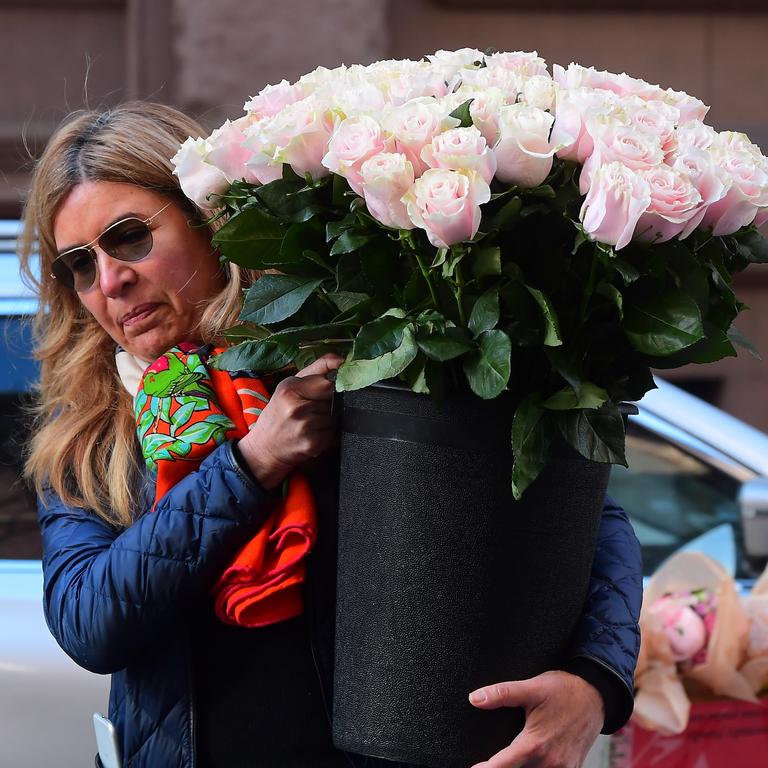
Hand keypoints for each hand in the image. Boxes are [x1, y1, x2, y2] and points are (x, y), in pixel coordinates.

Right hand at [237, 353, 342, 488]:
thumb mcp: (290, 386)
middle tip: (314, 411)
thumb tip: (342, 359)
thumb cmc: (279, 413)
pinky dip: (329, 435)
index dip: (332, 389)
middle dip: (330, 405)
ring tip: (313, 423)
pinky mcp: (313, 444)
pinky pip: (335, 433)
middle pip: (334, 401)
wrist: (264, 449)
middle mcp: (297, 407)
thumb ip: (317, 369)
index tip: (326, 394)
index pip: (329, 384)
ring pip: (336, 417)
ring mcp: (305, 427)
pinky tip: (315, 434)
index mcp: (290, 388)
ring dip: (330, 421)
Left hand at [468, 670, 603, 767]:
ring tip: (504, 762)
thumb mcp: (531, 688)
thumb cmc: (564, 690)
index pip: (504, 766)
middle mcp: (550, 762)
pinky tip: (527, 763)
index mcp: (536, 744)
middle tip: (486, 763)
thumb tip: (474, 698)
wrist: (597, 694)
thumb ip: (502, 694)